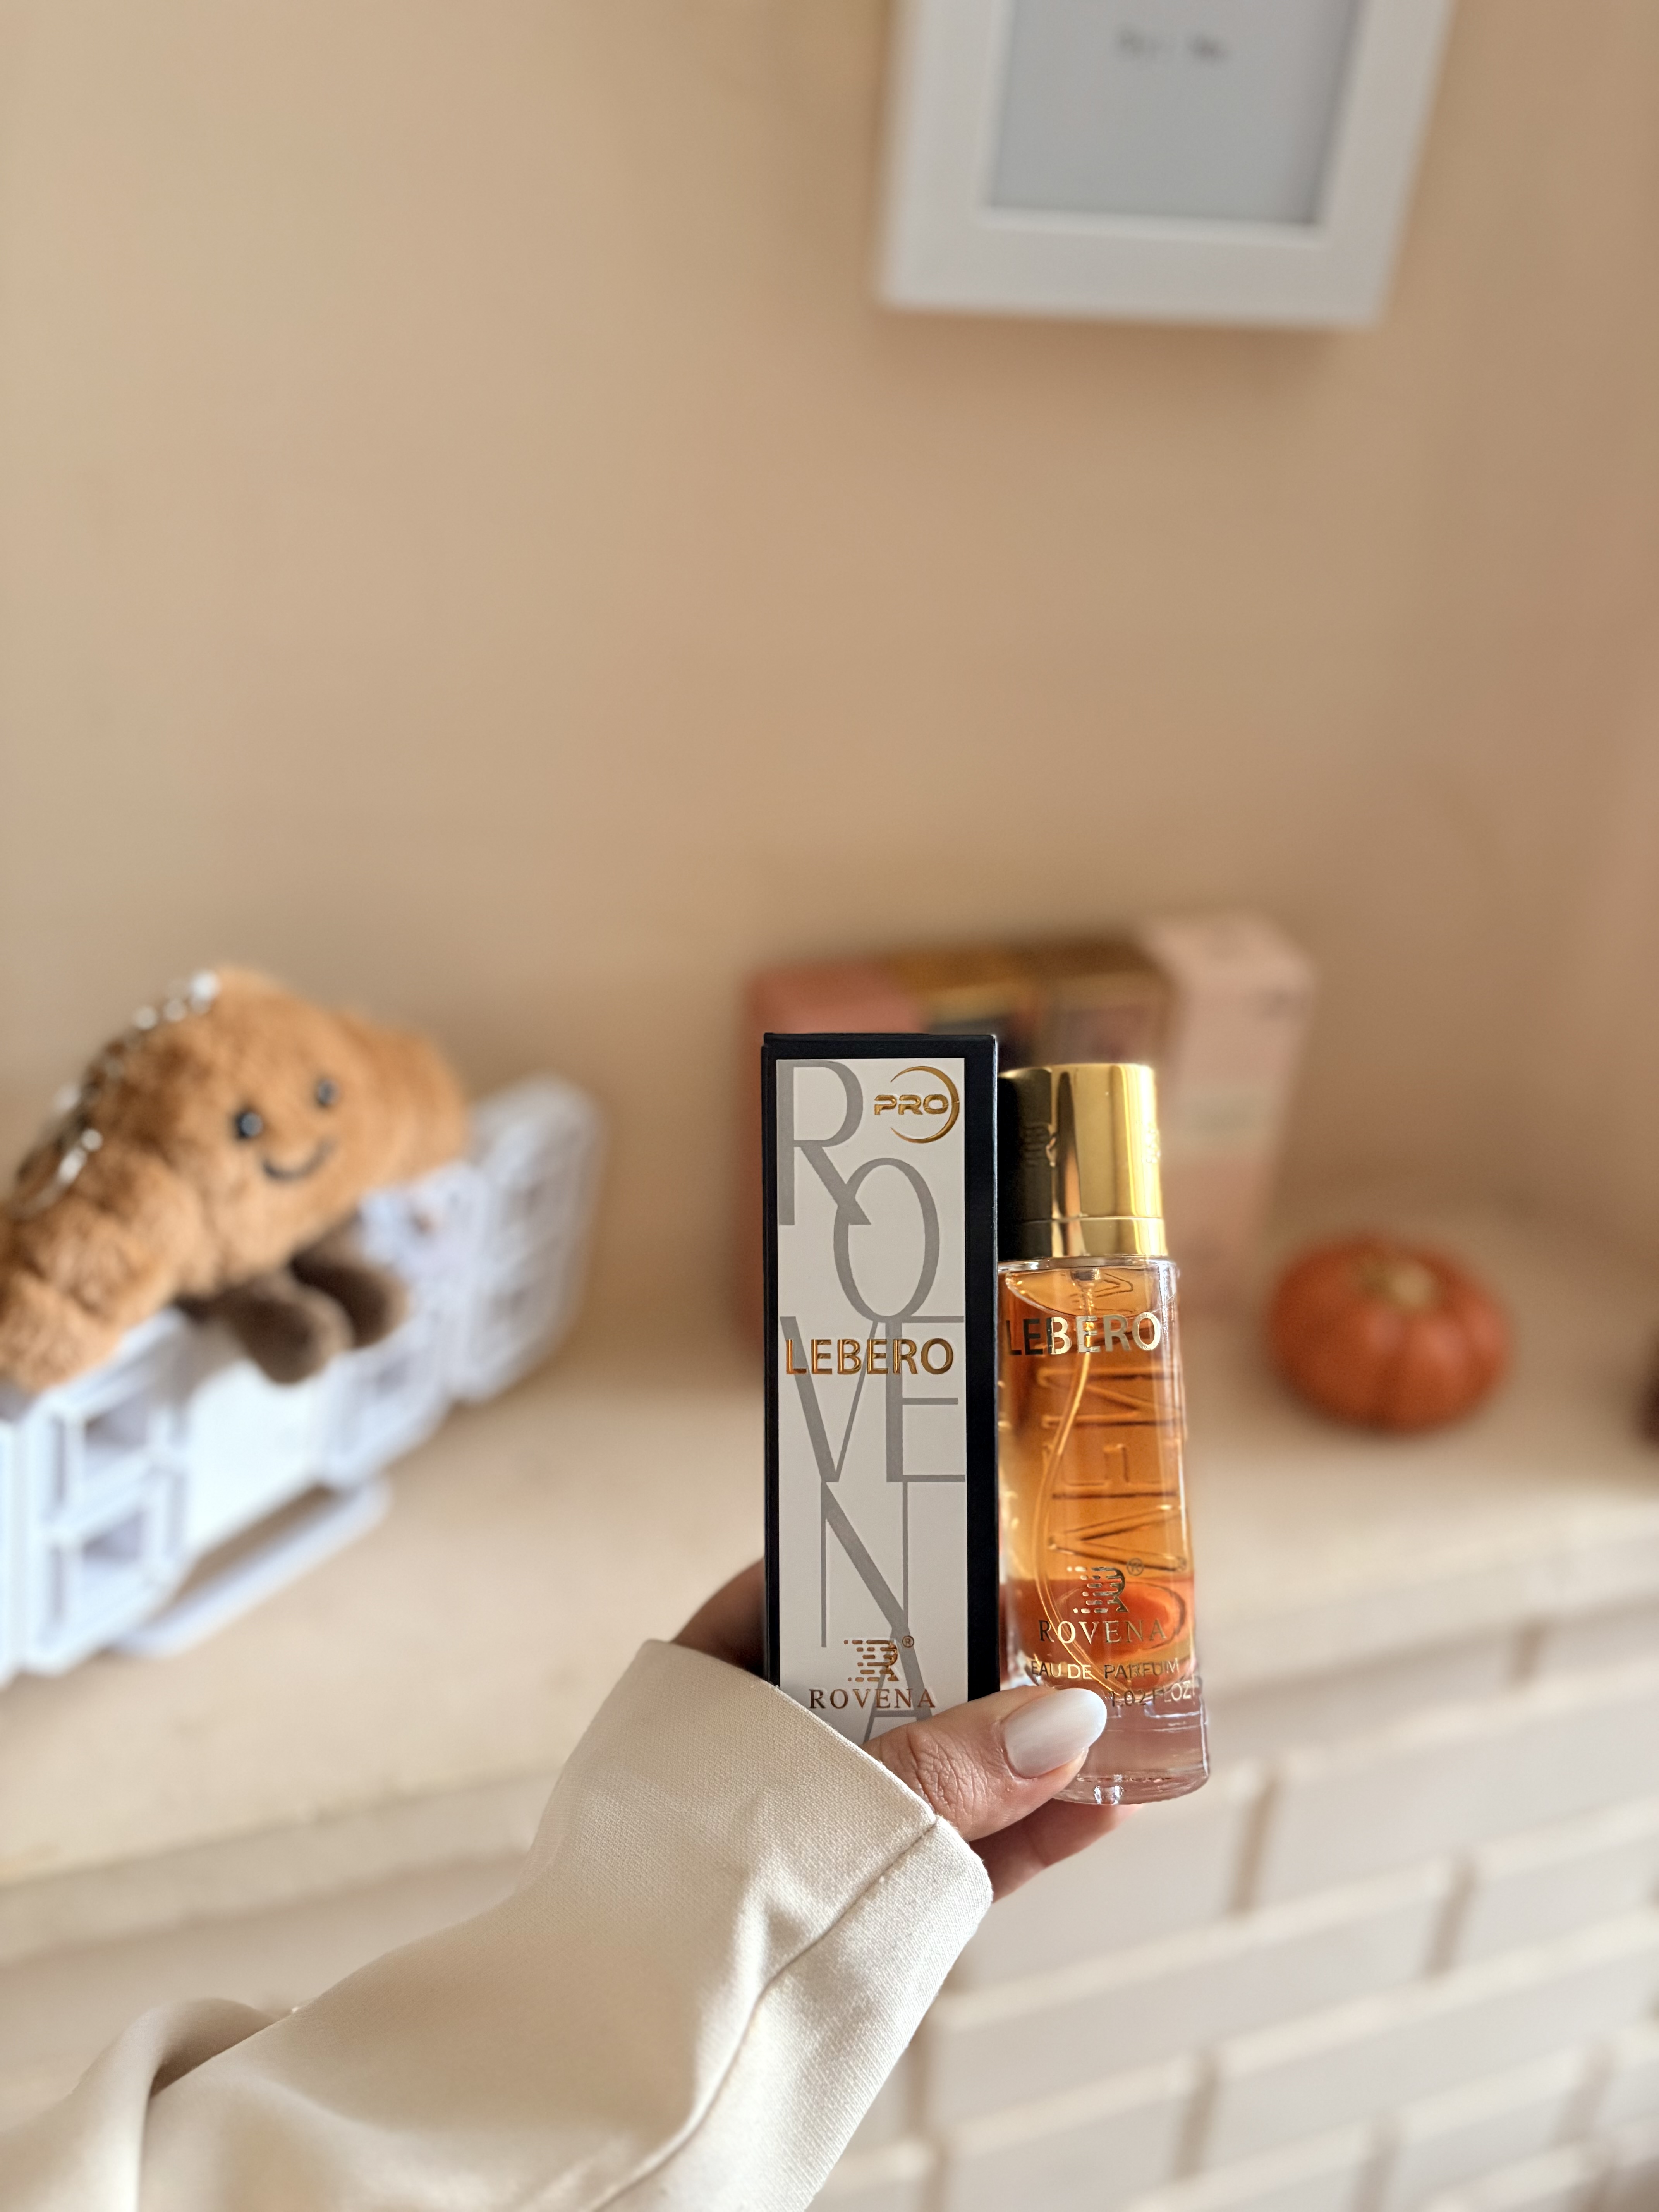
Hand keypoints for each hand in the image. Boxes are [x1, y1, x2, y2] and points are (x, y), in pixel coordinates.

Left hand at [675, 1562, 1123, 1898]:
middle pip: (893, 1677)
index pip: (805, 1591)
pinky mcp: (862, 1905)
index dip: (893, 1560)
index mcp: (713, 1687)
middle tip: (1074, 1621)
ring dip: (1024, 1748)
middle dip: (983, 1658)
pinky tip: (1100, 1805)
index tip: (976, 1537)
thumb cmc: (677, 1908)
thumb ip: (943, 1770)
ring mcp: (818, 1829)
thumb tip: (1066, 1718)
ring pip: (937, 1768)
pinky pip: (954, 1853)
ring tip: (1116, 1711)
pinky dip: (1024, 1831)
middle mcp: (766, 1750)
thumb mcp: (822, 1808)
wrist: (614, 2076)